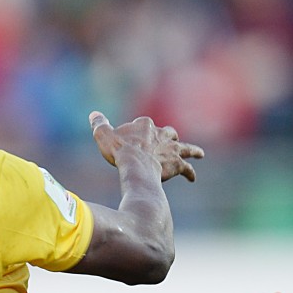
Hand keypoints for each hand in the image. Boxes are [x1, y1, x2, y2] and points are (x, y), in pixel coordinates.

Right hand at [89, 111, 203, 181]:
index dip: (138, 133)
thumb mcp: (103, 135)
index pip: (143, 124)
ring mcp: (171, 149)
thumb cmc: (118, 150)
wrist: (136, 166)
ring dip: (191, 150)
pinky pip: (186, 168)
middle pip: (168, 132)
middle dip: (169, 137)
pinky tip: (192, 178)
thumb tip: (93, 114)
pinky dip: (189, 172)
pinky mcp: (176, 164)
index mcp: (145, 124)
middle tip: (170, 141)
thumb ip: (99, 124)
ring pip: (184, 147)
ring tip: (199, 154)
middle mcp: (161, 133)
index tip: (132, 140)